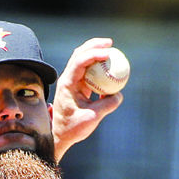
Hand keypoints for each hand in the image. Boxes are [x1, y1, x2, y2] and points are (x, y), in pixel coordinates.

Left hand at [52, 38, 123, 161]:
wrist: (60, 136)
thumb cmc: (72, 128)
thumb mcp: (92, 118)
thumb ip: (107, 105)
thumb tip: (119, 93)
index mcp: (67, 84)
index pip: (79, 62)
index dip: (94, 54)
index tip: (109, 53)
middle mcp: (67, 80)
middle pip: (79, 54)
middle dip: (94, 45)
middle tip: (110, 43)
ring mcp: (72, 83)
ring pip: (83, 61)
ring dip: (96, 53)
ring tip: (111, 50)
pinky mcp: (78, 87)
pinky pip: (90, 73)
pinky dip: (99, 67)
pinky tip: (110, 67)